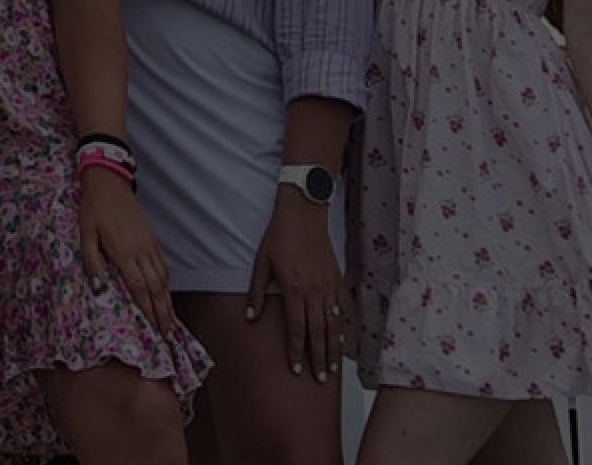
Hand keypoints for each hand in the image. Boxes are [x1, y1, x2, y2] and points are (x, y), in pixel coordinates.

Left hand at [78, 170, 175, 339]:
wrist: (109, 182)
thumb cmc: (94, 209)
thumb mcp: (85, 233)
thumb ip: (92, 261)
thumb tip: (99, 289)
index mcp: (124, 252)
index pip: (139, 288)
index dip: (148, 310)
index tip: (154, 330)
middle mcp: (140, 251)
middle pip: (156, 288)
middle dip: (163, 313)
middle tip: (168, 335)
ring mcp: (149, 244)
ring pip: (163, 278)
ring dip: (168, 302)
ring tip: (171, 322)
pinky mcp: (152, 238)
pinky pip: (163, 265)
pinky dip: (167, 283)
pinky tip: (167, 293)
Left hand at [244, 185, 345, 382]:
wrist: (303, 212)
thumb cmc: (279, 234)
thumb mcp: (262, 261)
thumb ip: (257, 292)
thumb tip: (250, 318)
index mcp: (293, 288)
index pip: (296, 328)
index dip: (296, 351)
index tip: (297, 369)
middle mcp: (314, 291)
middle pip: (317, 332)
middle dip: (318, 358)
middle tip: (319, 379)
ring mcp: (328, 286)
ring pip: (333, 325)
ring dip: (334, 349)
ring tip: (333, 369)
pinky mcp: (337, 279)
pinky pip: (342, 308)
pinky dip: (342, 326)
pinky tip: (341, 339)